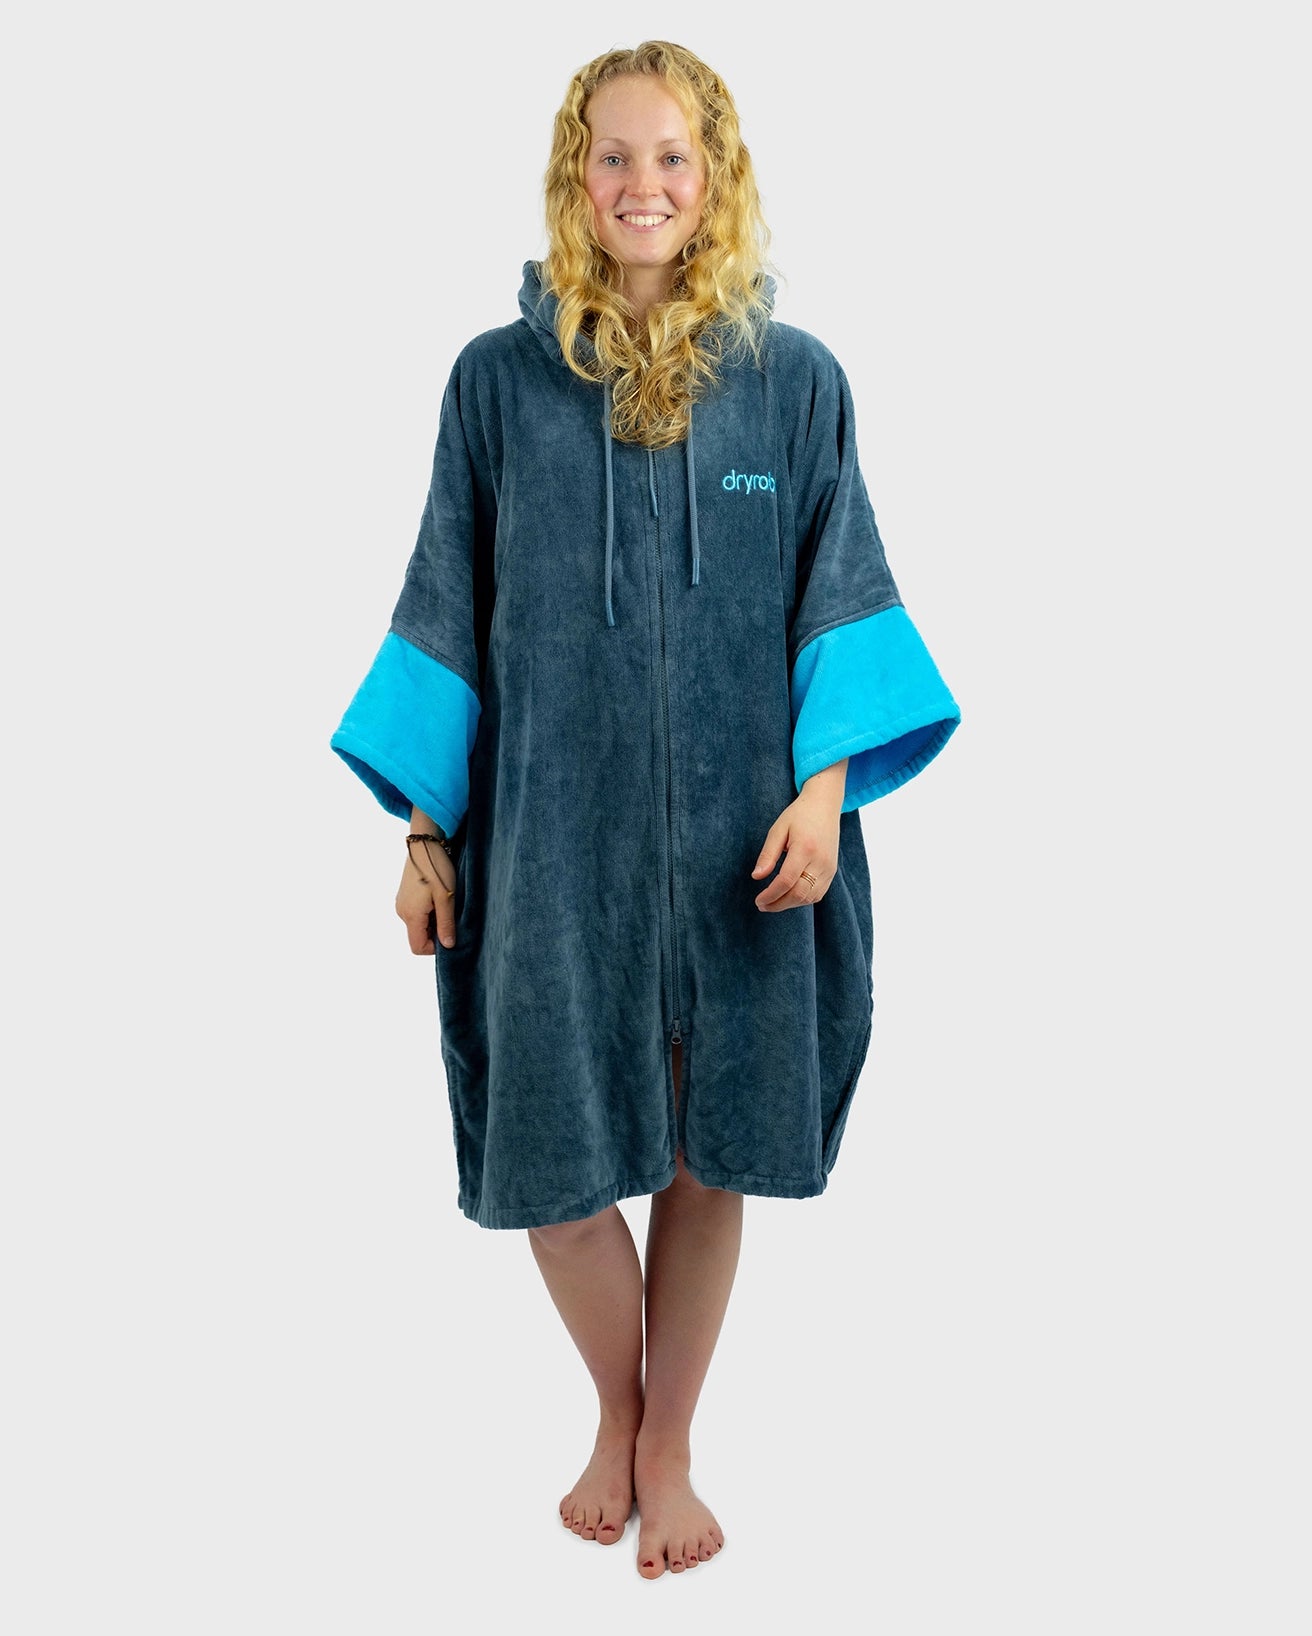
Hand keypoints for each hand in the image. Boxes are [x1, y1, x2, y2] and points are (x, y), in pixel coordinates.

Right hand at [396, 835, 456, 951]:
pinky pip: (416, 913)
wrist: (424, 844)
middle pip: (418, 937)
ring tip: (445, 903)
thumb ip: (446, 924)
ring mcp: (401, 903)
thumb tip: (448, 946)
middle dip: (436, 933)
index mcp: (411, 915)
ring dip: (432, 921)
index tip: (450, 932)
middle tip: (451, 915)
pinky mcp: (404, 896)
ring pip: (418, 925)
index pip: (418, 947)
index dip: (435, 947)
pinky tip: (438, 897)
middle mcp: (402, 912)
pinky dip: (428, 912)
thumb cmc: (436, 869)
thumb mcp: (446, 898)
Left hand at [750, 787, 840, 910]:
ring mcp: (829, 868)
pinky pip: (817, 894)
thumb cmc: (799, 815)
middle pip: (799, 894)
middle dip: (778, 904)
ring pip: (809, 897)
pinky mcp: (832, 871)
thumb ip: (768, 854)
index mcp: (805, 848)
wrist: (825, 806)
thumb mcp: (778, 829)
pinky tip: (788, 896)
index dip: (771, 895)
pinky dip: (802, 900)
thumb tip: (756, 877)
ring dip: (790, 904)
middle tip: (762, 905)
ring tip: (772, 902)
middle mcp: (821, 861)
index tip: (758, 900)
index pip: (787, 880)